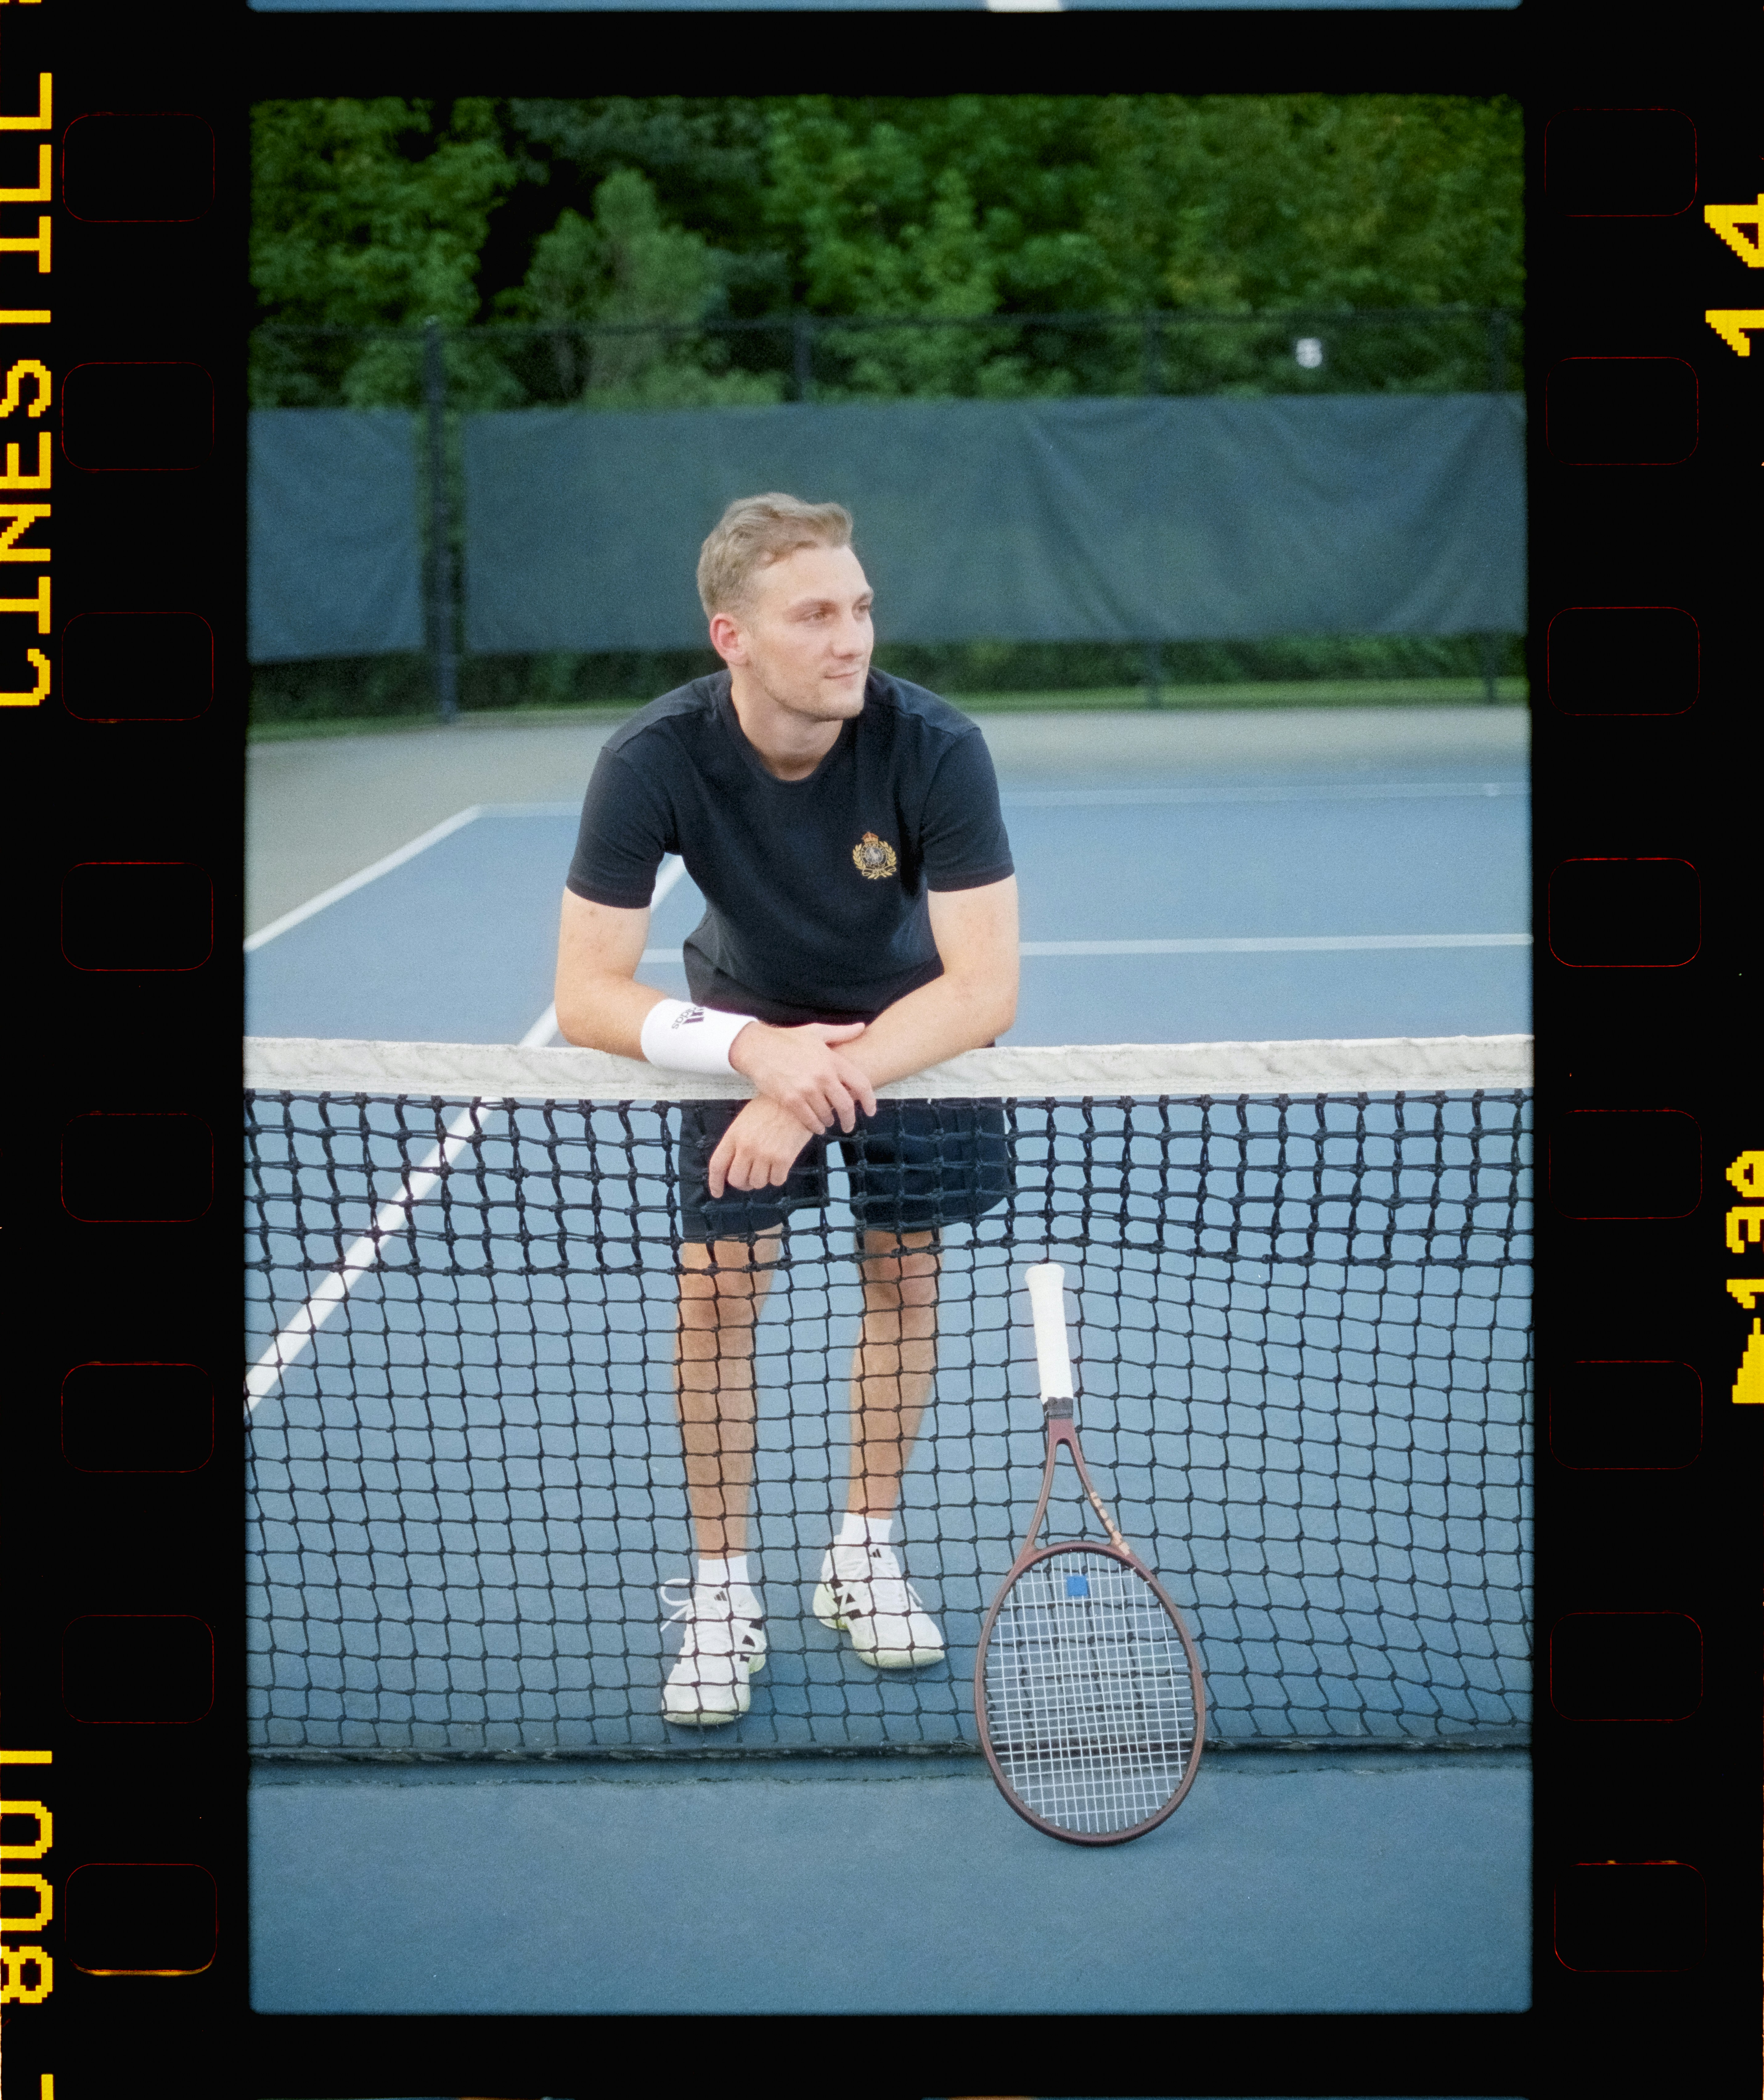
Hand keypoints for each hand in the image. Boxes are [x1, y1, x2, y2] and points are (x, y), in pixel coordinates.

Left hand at [708, 1096, 820, 1198]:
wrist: (797, 1100)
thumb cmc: (771, 1106)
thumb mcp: (745, 1119)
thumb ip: (737, 1140)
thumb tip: (735, 1163)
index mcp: (734, 1135)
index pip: (717, 1165)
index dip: (715, 1183)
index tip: (717, 1193)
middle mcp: (746, 1147)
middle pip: (736, 1180)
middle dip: (743, 1183)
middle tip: (750, 1178)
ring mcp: (764, 1154)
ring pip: (757, 1183)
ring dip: (762, 1180)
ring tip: (768, 1167)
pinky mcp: (783, 1159)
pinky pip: (777, 1181)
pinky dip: (778, 1178)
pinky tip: (781, 1166)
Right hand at [729, 1020, 877, 1134]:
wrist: (757, 1047)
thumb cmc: (787, 1039)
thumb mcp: (817, 1032)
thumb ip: (841, 1033)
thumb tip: (862, 1027)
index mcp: (832, 1060)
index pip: (860, 1084)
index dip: (870, 1101)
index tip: (871, 1111)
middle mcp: (823, 1076)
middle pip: (846, 1105)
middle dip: (849, 1119)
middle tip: (849, 1126)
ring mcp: (807, 1089)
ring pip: (827, 1114)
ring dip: (829, 1121)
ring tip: (828, 1122)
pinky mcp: (791, 1099)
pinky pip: (808, 1120)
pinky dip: (814, 1126)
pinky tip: (816, 1127)